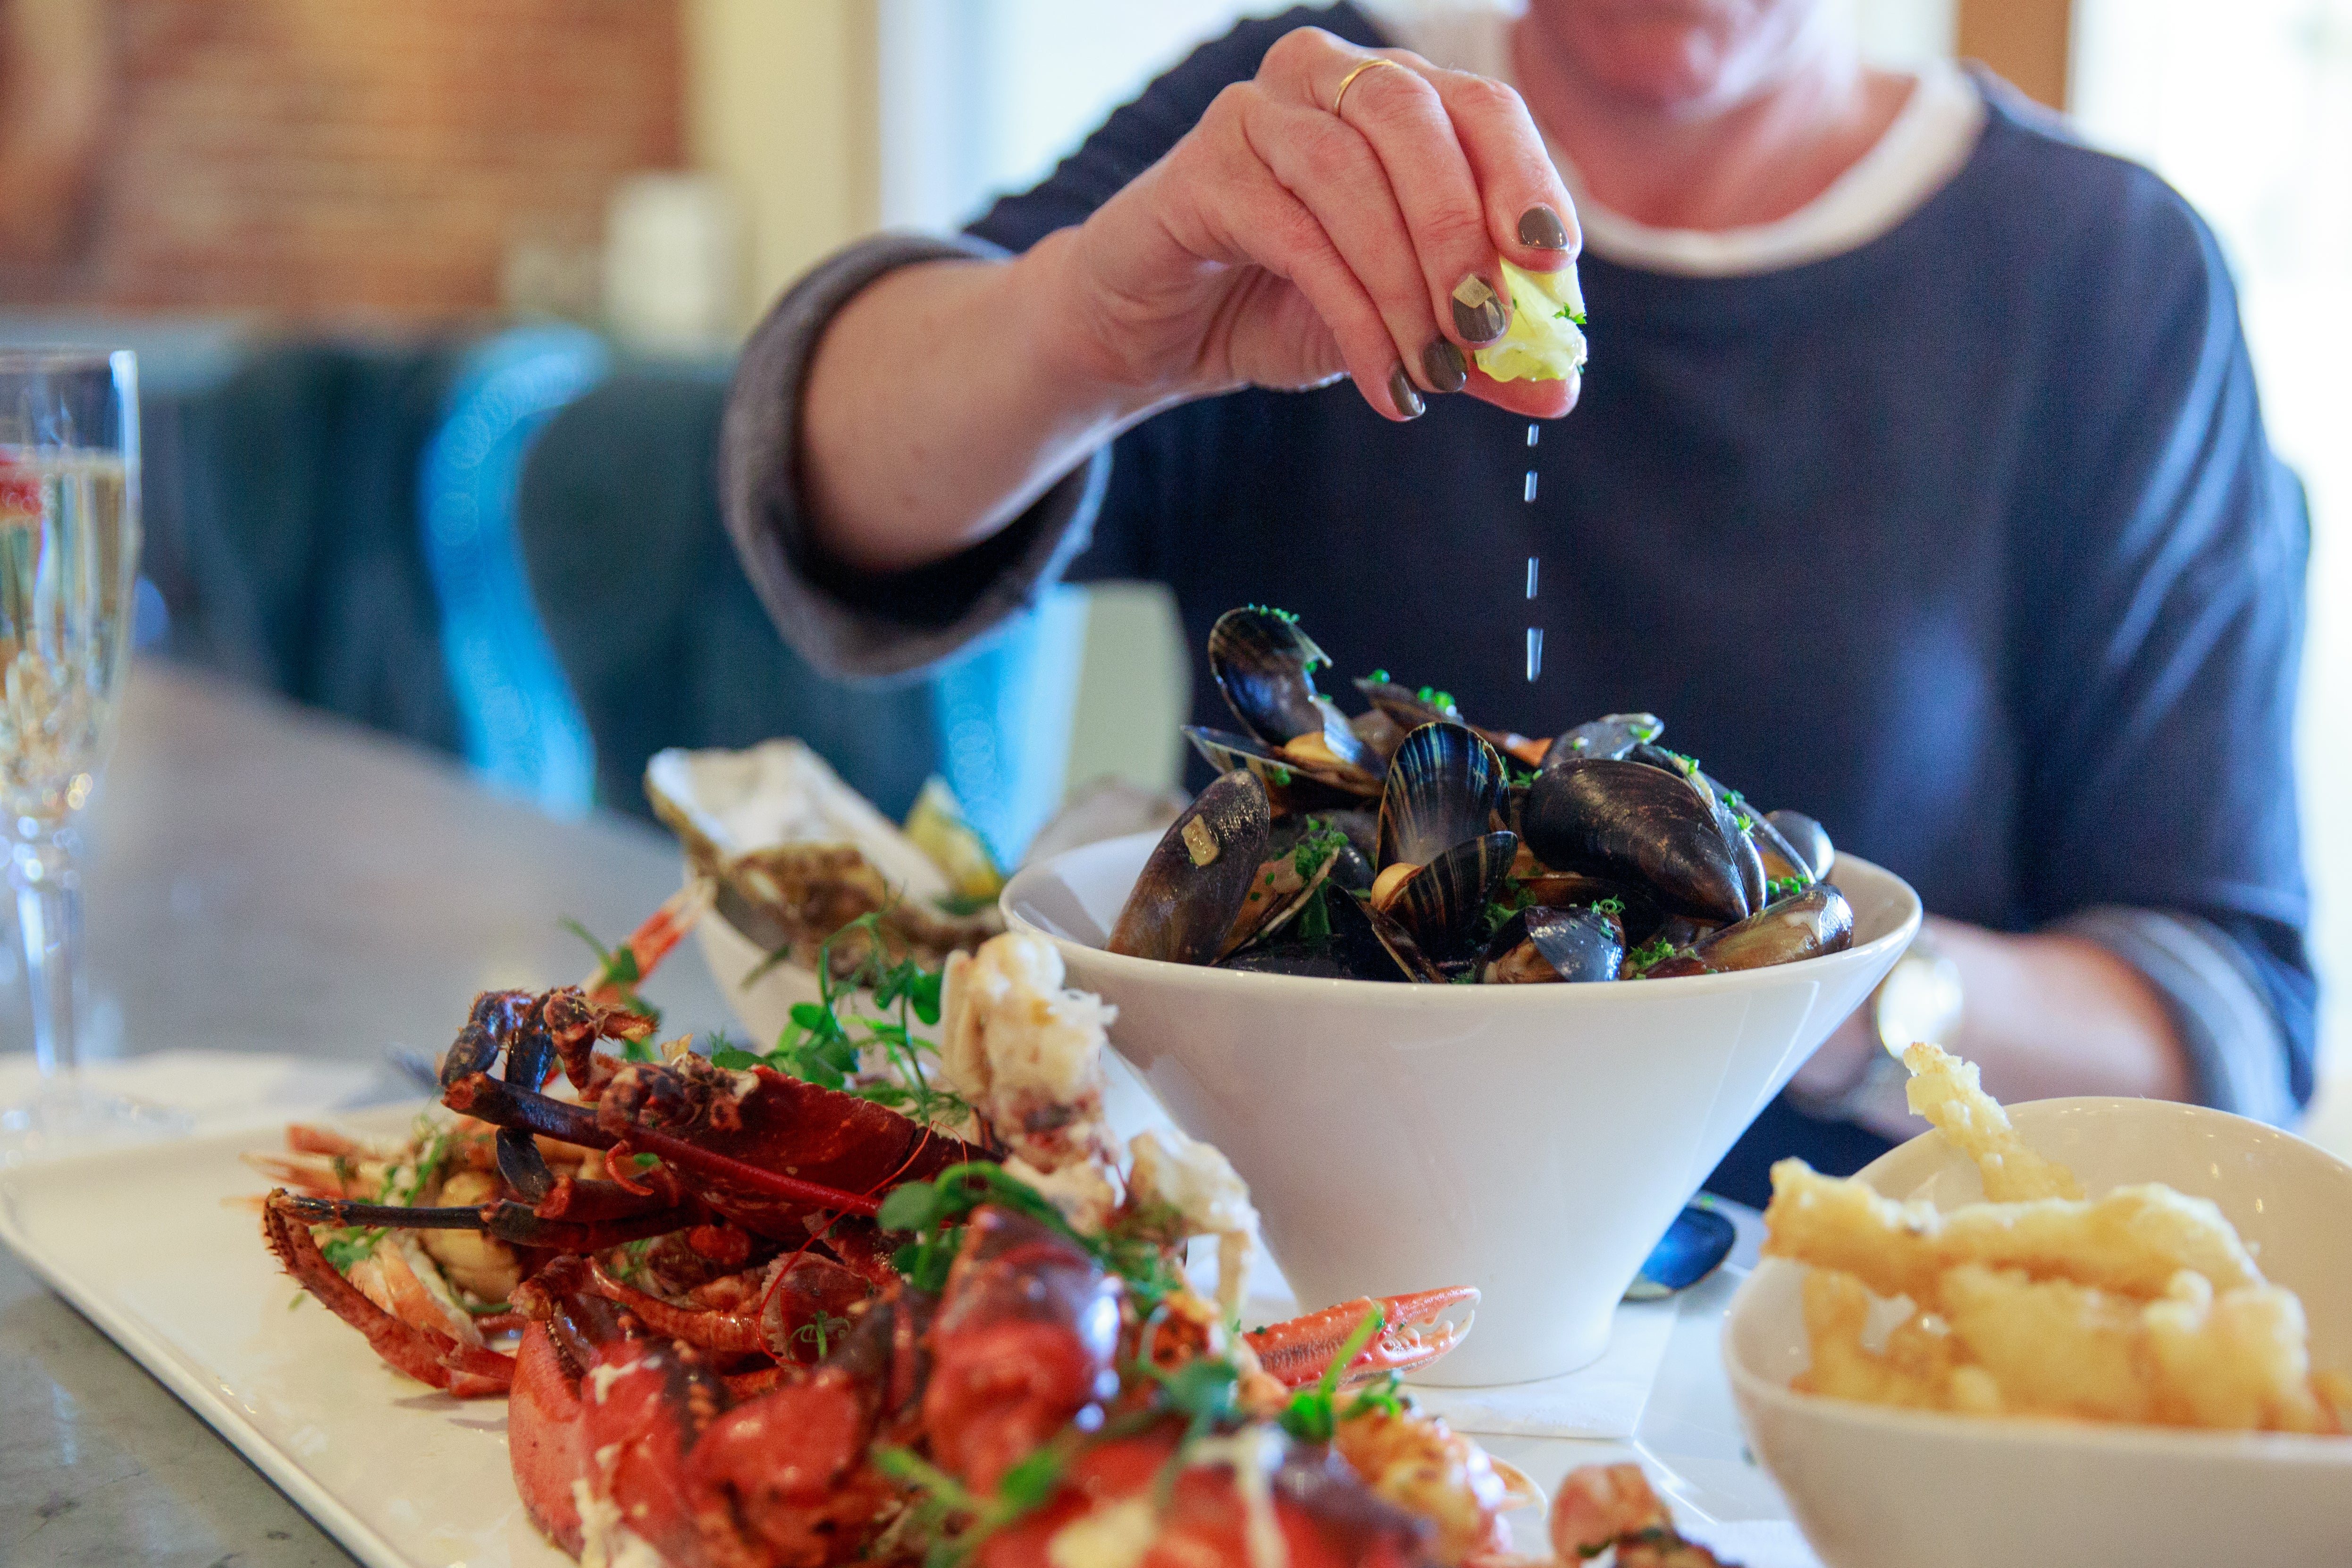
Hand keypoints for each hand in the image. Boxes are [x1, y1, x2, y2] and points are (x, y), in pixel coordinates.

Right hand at [1043, 27, 1582, 422]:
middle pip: (1415, 119)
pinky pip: (1292, 232)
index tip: (1552, 265)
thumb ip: (1479, 350)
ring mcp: (1256, 113)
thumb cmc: (1287, 305)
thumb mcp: (1401, 327)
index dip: (1525, 179)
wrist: (1162, 333)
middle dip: (1462, 231)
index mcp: (1394, 96)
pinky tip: (1383, 379)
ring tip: (1435, 372)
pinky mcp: (1201, 170)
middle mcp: (1327, 80)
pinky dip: (1352, 314)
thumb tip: (1559, 390)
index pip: (1482, 106)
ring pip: (1350, 173)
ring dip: (1406, 284)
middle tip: (1488, 330)